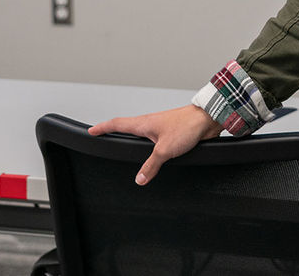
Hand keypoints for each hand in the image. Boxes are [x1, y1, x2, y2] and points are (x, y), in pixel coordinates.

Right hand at [88, 104, 222, 184]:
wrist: (207, 119)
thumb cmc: (187, 126)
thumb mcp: (165, 150)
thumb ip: (151, 166)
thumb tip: (139, 179)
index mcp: (144, 124)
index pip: (117, 124)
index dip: (103, 128)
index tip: (91, 131)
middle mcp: (150, 124)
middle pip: (126, 126)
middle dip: (113, 131)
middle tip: (102, 135)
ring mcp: (160, 128)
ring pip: (140, 134)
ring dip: (130, 137)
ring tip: (122, 143)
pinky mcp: (170, 134)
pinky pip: (153, 140)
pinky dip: (147, 145)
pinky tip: (150, 153)